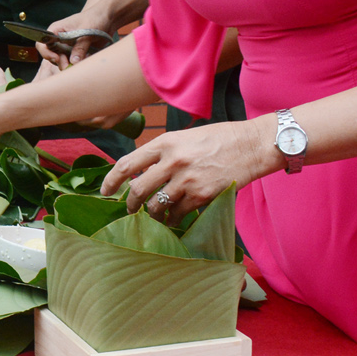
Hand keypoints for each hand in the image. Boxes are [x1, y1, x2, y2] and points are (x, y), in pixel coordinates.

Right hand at [39, 11, 116, 66]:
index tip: (57, 58)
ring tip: (82, 61)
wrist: (108, 18)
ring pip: (62, 61)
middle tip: (69, 66)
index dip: (46, 53)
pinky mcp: (76, 52)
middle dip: (60, 62)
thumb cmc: (94, 18)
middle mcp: (59, 39)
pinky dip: (78, 64)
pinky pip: (73, 62)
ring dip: (70, 64)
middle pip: (51, 56)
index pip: (42, 44)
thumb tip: (73, 62)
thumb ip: (80, 47)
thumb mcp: (86, 32)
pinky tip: (87, 59)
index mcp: (56, 30)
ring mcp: (67, 46)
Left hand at [102, 117, 279, 220]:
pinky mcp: (202, 195)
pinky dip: (174, 219)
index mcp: (165, 142)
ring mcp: (187, 179)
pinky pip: (179, 213)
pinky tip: (175, 219)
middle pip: (137, 189)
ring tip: (155, 216)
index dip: (111, 180)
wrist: (252, 145)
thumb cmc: (219, 138)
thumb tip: (141, 172)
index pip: (127, 163)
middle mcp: (172, 161)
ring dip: (153, 214)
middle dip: (130, 204)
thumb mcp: (185, 136)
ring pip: (157, 206)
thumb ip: (163, 152)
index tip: (105, 191)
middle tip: (130, 210)